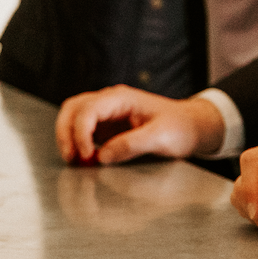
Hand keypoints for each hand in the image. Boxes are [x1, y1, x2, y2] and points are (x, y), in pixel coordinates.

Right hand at [54, 84, 225, 164]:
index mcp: (122, 98)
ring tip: (74, 160)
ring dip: (68, 137)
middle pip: (73, 108)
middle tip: (70, 157)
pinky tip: (85, 160)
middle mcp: (110, 102)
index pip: (88, 109)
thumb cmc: (180, 127)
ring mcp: (107, 114)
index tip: (87, 155)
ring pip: (73, 117)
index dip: (81, 132)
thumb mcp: (161, 137)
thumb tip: (103, 156)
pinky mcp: (108, 128)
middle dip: (66, 132)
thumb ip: (132, 145)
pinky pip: (83, 131)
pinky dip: (78, 144)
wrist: (191, 128)